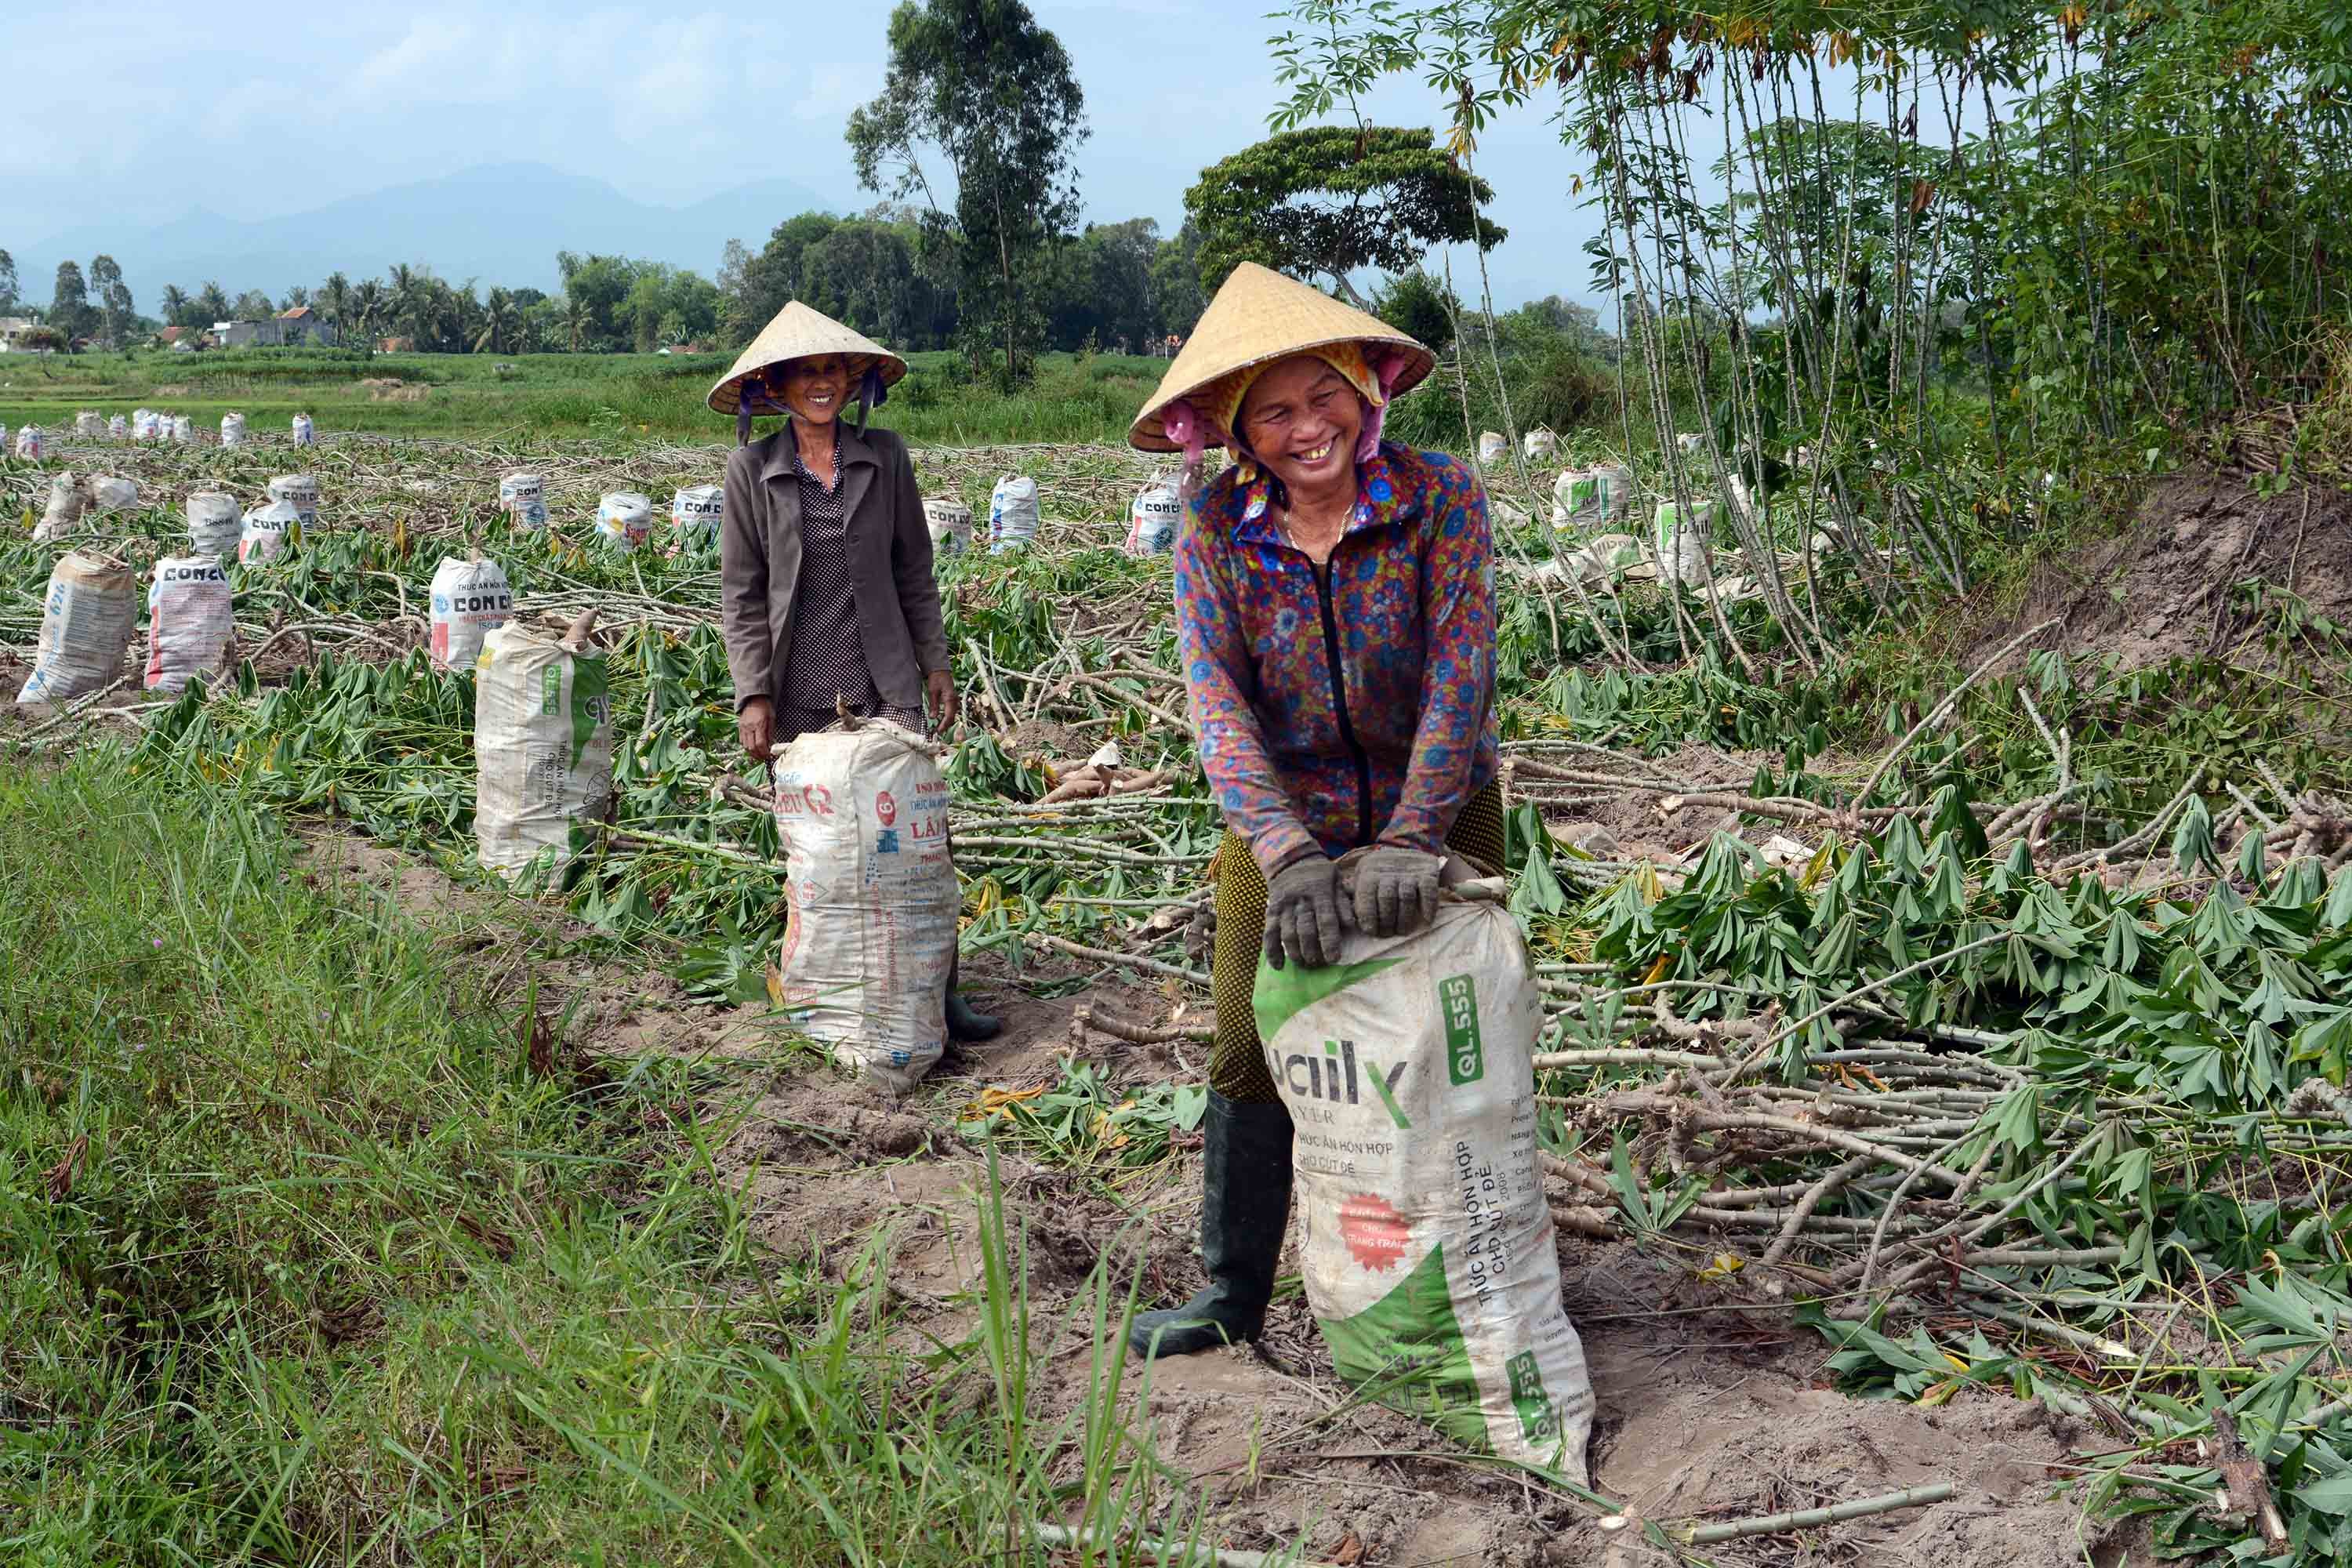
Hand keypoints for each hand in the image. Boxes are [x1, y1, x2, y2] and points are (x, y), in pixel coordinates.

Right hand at [738, 697, 774, 761]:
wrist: (753, 698)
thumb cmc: (765, 707)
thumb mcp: (772, 718)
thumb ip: (771, 732)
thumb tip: (771, 745)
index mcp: (759, 725)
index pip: (760, 744)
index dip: (764, 752)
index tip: (769, 755)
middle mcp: (749, 728)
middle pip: (752, 747)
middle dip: (758, 755)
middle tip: (764, 758)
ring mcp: (743, 728)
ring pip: (745, 746)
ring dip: (752, 753)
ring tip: (759, 755)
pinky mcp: (740, 728)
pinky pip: (742, 741)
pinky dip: (747, 747)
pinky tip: (752, 748)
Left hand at [924, 669, 958, 733]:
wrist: (940, 670)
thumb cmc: (936, 678)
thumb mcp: (933, 691)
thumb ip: (934, 705)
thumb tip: (933, 717)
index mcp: (951, 699)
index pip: (949, 716)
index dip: (943, 725)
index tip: (937, 731)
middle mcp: (955, 701)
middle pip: (951, 718)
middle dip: (945, 726)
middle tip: (936, 732)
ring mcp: (954, 700)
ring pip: (951, 715)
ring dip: (945, 722)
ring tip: (937, 727)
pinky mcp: (952, 700)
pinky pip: (950, 711)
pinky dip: (946, 717)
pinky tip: (940, 719)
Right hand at [1262, 852, 1349, 969]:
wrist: (1291, 860)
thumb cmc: (1321, 874)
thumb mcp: (1337, 881)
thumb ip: (1343, 903)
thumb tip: (1352, 924)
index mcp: (1320, 892)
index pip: (1325, 920)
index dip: (1329, 941)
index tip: (1334, 959)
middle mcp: (1300, 900)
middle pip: (1305, 930)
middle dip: (1312, 951)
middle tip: (1319, 965)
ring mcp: (1283, 906)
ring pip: (1287, 934)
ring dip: (1296, 953)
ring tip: (1305, 965)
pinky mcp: (1271, 911)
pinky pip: (1269, 933)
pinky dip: (1272, 951)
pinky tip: (1278, 966)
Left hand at [1353, 844, 1442, 936]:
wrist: (1408, 854)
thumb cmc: (1380, 875)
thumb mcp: (1363, 878)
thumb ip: (1355, 896)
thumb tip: (1348, 920)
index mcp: (1369, 871)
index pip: (1366, 895)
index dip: (1369, 917)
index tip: (1372, 932)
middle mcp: (1388, 869)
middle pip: (1386, 898)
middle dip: (1386, 921)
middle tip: (1388, 934)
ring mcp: (1409, 871)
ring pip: (1405, 897)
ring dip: (1404, 918)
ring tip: (1402, 931)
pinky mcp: (1427, 873)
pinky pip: (1428, 892)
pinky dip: (1428, 908)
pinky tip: (1426, 921)